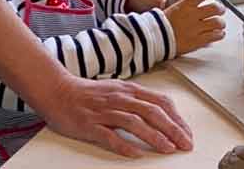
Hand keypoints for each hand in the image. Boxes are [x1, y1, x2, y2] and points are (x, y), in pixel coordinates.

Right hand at [37, 75, 192, 157]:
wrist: (57, 91)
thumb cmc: (88, 93)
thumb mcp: (118, 90)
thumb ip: (137, 100)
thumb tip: (161, 111)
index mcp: (129, 90)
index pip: (160, 102)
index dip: (177, 118)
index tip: (186, 132)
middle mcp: (120, 99)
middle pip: (152, 112)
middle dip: (172, 129)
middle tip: (184, 144)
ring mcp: (105, 111)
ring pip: (135, 123)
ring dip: (154, 136)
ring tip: (167, 149)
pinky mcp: (90, 125)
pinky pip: (109, 136)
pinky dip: (124, 145)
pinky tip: (135, 153)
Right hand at [163, 0, 225, 55]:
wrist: (154, 38)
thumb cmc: (160, 24)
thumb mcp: (171, 8)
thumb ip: (184, 4)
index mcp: (185, 4)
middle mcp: (193, 14)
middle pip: (215, 7)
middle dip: (220, 8)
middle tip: (220, 10)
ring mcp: (196, 28)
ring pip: (218, 22)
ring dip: (221, 23)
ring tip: (220, 24)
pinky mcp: (197, 40)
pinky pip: (215, 36)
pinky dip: (219, 34)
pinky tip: (218, 34)